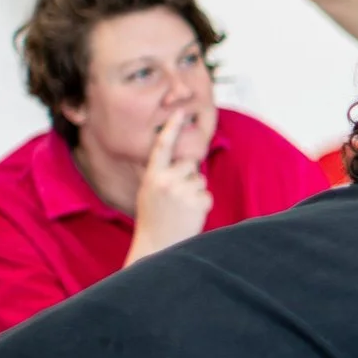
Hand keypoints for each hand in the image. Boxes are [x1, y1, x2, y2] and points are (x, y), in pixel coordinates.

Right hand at [128, 111, 213, 263]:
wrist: (157, 245)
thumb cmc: (154, 218)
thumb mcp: (150, 192)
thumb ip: (163, 175)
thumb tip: (186, 163)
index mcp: (152, 176)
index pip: (162, 147)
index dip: (172, 128)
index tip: (181, 112)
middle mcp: (165, 180)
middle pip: (189, 165)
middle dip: (187, 178)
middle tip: (175, 199)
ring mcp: (181, 191)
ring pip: (200, 180)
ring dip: (195, 193)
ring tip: (180, 209)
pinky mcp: (197, 202)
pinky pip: (207, 196)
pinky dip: (202, 205)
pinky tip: (189, 216)